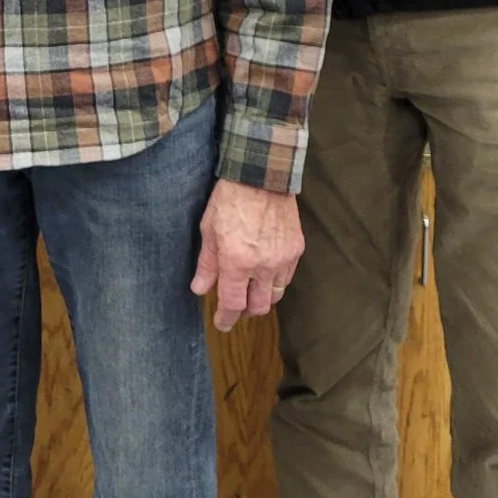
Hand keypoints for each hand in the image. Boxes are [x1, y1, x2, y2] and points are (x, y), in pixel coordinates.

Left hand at [191, 177, 303, 331]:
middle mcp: (263, 266)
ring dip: (262, 297)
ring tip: (250, 290)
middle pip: (259, 307)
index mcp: (237, 261)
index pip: (233, 303)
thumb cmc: (229, 199)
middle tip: (236, 306)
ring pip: (276, 294)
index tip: (221, 323)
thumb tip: (200, 289)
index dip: (226, 318)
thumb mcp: (208, 229)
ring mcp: (283, 259)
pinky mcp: (297, 250)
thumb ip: (206, 264)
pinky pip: (287, 277)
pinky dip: (275, 281)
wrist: (261, 174)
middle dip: (246, 311)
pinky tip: (265, 273)